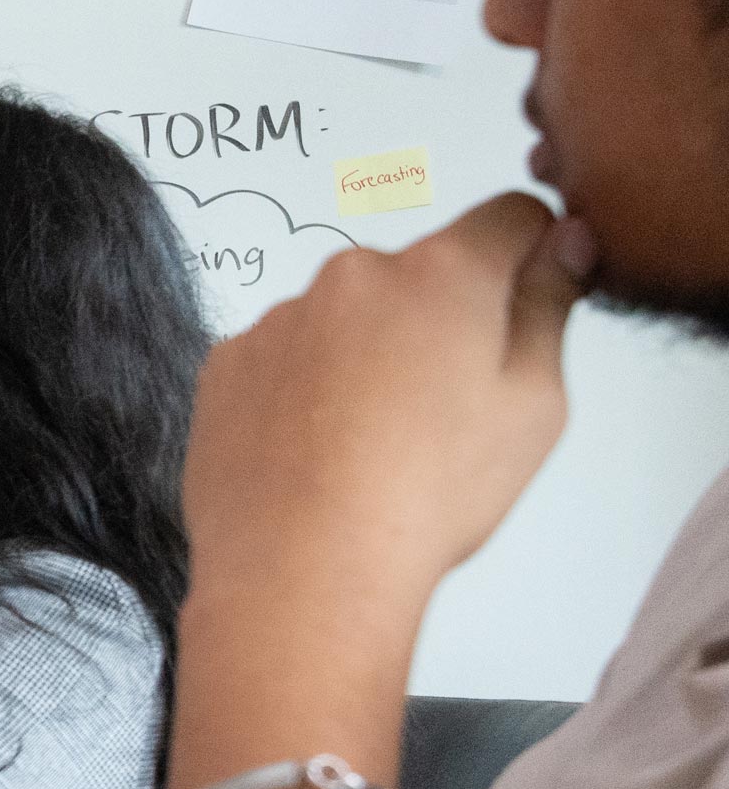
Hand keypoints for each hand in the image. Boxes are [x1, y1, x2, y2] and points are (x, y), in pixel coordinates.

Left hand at [183, 195, 592, 625]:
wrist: (302, 571)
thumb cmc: (427, 495)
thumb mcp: (533, 404)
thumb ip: (549, 304)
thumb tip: (563, 242)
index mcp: (440, 274)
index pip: (509, 217)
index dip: (532, 254)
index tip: (527, 304)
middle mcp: (351, 276)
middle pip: (419, 275)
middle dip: (440, 320)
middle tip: (444, 410)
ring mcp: (278, 319)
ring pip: (346, 319)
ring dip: (366, 356)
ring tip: (371, 445)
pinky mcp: (225, 364)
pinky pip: (284, 358)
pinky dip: (303, 390)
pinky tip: (315, 453)